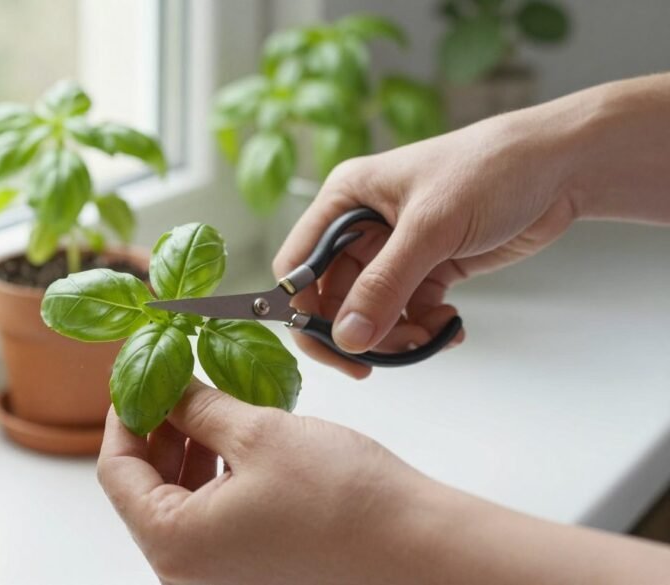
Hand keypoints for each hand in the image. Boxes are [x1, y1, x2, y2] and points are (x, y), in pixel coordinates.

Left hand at [98, 379, 669, 584]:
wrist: (419, 547)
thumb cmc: (343, 498)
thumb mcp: (256, 432)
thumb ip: (198, 408)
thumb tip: (168, 385)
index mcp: (174, 544)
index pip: (117, 470)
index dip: (124, 412)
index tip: (137, 372)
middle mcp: (188, 572)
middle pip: (145, 488)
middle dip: (157, 427)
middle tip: (174, 376)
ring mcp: (220, 575)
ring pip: (179, 500)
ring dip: (187, 447)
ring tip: (208, 398)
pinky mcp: (251, 571)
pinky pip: (212, 517)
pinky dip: (214, 473)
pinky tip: (236, 435)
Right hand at [275, 74, 669, 377]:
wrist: (560, 167)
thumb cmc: (490, 169)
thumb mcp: (430, 227)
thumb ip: (384, 285)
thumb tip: (347, 338)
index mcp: (344, 200)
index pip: (298, 264)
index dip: (303, 307)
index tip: (329, 343)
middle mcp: (361, 226)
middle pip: (332, 297)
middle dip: (357, 330)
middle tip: (381, 358)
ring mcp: (395, 250)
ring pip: (372, 312)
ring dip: (396, 334)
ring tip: (429, 335)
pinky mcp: (428, 268)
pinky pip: (409, 313)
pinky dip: (424, 329)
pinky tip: (449, 327)